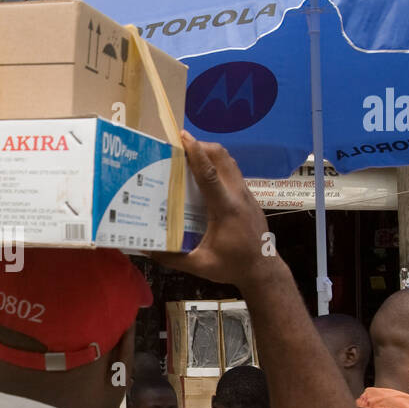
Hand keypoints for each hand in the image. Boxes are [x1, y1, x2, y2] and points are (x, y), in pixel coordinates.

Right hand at [153, 133, 282, 291]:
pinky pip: (233, 171)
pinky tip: (204, 174)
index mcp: (225, 209)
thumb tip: (145, 248)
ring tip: (190, 156)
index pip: (210, 174)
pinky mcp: (249, 196)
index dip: (196, 154)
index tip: (183, 137)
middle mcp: (238, 195)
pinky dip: (217, 164)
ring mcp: (246, 194)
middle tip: (180, 146)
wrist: (263, 269)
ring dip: (210, 154)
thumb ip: (172, 258)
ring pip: (229, 162)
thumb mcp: (200, 265)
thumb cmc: (232, 266)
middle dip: (201, 147)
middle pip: (222, 158)